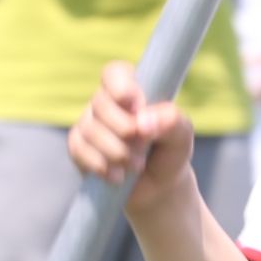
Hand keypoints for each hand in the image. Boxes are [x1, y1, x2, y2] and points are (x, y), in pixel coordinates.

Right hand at [72, 60, 195, 216]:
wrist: (158, 187)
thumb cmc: (170, 152)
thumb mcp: (181, 136)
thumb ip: (171, 121)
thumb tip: (143, 121)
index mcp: (132, 89)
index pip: (114, 73)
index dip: (121, 87)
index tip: (138, 106)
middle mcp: (107, 103)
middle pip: (100, 103)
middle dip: (123, 129)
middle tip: (143, 146)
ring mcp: (90, 124)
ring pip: (89, 130)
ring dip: (116, 152)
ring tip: (137, 165)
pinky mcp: (79, 147)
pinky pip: (79, 149)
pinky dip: (100, 165)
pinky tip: (118, 176)